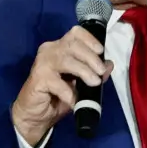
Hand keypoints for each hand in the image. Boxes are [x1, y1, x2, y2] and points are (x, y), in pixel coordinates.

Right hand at [11, 26, 112, 144]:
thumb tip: (109, 64)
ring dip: (83, 71)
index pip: (75, 33)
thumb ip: (94, 73)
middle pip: (73, 45)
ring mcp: (42, 63)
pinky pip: (56, 82)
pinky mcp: (37, 78)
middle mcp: (50, 51)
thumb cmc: (58, 96)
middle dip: (91, 58)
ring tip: (94, 82)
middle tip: (100, 72)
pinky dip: (68, 92)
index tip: (101, 51)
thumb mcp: (81, 85)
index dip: (89, 39)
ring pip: (65, 60)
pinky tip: (74, 100)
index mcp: (60, 47)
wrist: (37, 114)